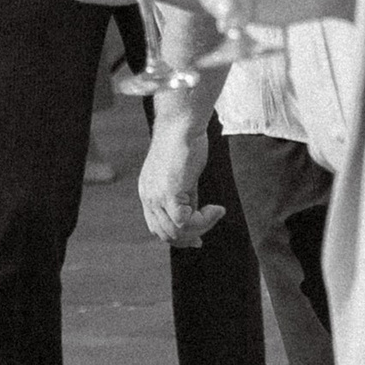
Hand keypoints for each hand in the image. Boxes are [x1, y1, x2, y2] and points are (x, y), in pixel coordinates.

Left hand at [138, 111, 222, 245]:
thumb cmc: (185, 145)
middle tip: (212, 223)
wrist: (182, 125)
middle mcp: (148, 197)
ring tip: (215, 212)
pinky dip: (204, 220)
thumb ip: (186, 198)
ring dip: (201, 227)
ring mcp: (157, 196)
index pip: (157, 228)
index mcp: (148, 193)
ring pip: (176, 231)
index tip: (198, 238)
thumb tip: (197, 216)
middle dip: (192, 235)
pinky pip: (184, 221)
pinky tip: (216, 209)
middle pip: (166, 234)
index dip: (178, 237)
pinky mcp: (169, 193)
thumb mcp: (183, 178)